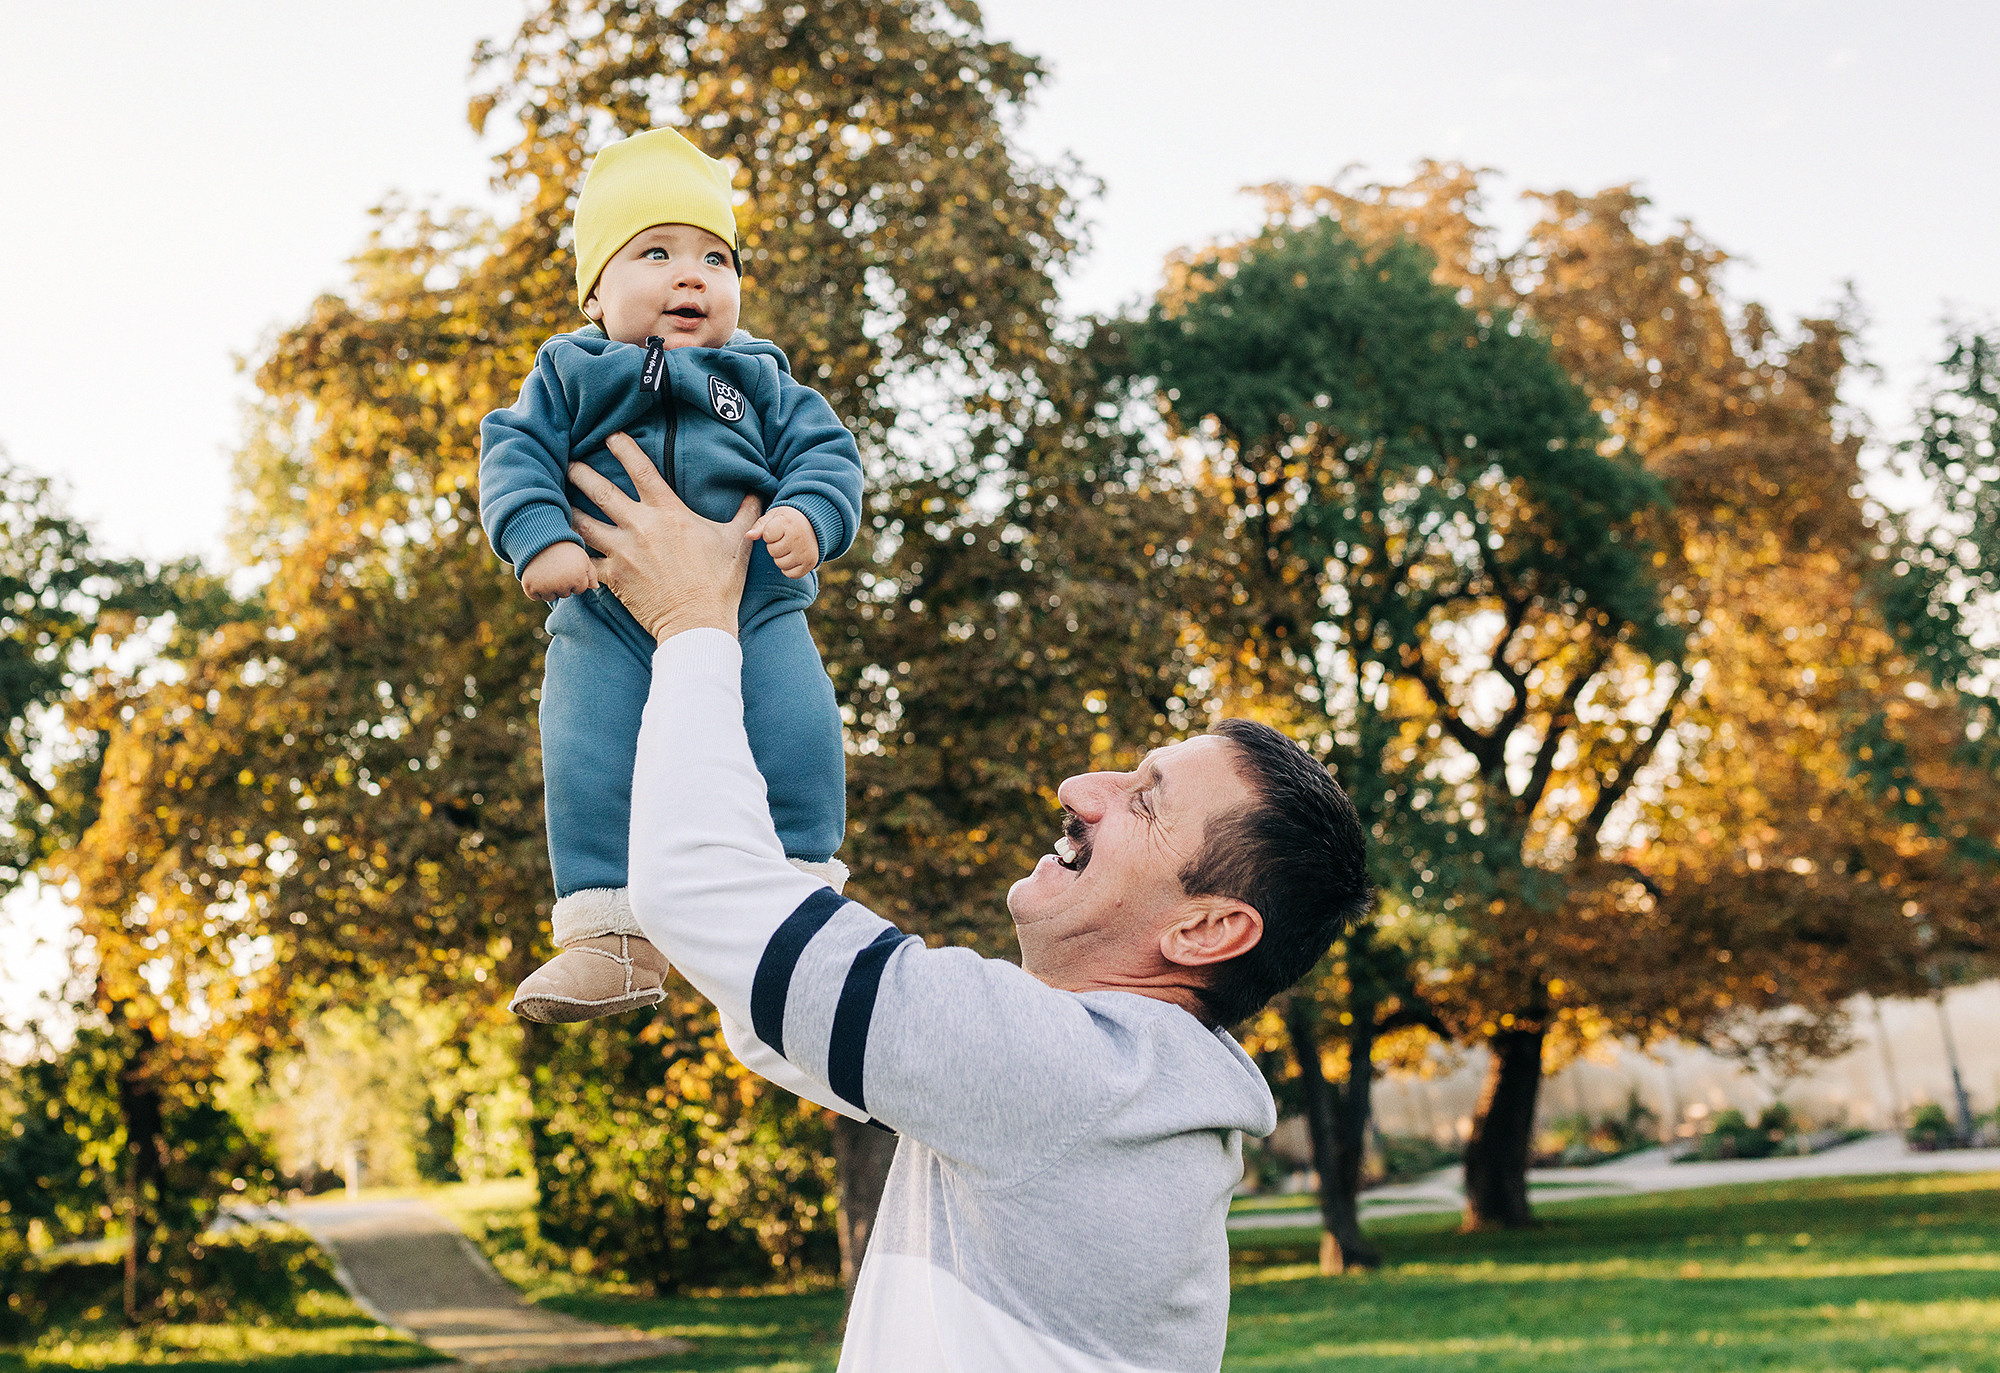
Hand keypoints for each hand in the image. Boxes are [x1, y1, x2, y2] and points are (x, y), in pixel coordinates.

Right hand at [520, 541, 597, 601]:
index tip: (568, 566)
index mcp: (578, 577)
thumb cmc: (563, 547)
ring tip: (546, 570)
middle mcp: (562, 584)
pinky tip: (536, 574)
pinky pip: (535, 596)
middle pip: (565, 594)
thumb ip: (591, 573)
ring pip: (550, 597)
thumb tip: (595, 587)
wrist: (537, 537)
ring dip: (548, 588)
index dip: (574, 578)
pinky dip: (534, 589)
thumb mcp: (582, 556)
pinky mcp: (530, 587)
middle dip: (562, 584)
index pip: (579, 590)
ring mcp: (545, 587)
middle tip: (555, 566)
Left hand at [569, 432, 761, 641]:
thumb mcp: (737, 542)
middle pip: (601, 491)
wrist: (698, 622)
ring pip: (583, 523)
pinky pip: (583, 561)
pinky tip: (561, 547)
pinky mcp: (613, 577)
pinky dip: (571, 554)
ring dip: (569, 509)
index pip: (641, 470)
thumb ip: (746, 513)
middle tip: (569, 463)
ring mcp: (623, 552)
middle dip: (582, 474)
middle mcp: (641, 527)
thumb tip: (758, 493)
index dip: (623, 448)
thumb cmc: (720, 582)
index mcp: (669, 513)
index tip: (611, 436)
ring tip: (556, 500)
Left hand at [747, 506, 820, 577]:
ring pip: (780, 564)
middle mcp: (799, 538)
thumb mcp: (773, 517)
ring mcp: (805, 552)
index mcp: (788, 523)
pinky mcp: (810, 563)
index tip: (777, 529)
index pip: (767, 535)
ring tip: (788, 548)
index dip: (768, 534)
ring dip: (780, 558)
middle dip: (774, 546)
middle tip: (783, 539)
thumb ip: (759, 526)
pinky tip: (793, 557)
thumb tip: (748, 536)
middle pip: (773, 551)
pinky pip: (791, 574)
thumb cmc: (787, 520)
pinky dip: (788, 568)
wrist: (814, 525)